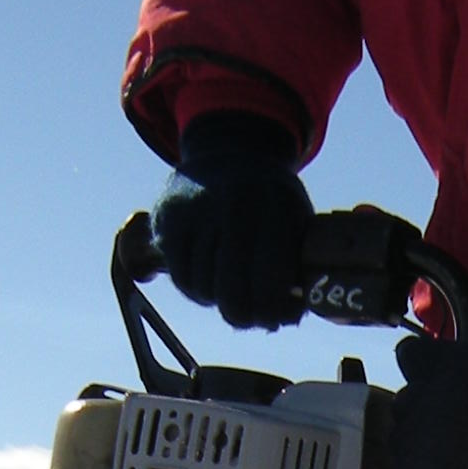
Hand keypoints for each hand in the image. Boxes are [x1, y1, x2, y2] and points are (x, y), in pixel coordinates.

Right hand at [148, 110, 312, 329]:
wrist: (229, 149)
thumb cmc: (272, 198)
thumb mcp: (297, 217)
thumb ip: (299, 266)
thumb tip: (288, 316)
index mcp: (273, 205)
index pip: (270, 276)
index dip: (270, 309)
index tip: (271, 319)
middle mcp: (231, 205)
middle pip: (230, 289)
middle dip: (242, 314)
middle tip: (247, 318)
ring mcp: (195, 210)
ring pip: (202, 287)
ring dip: (217, 299)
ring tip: (228, 288)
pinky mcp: (168, 218)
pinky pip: (180, 275)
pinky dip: (194, 288)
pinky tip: (208, 278)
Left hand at [388, 335, 467, 468]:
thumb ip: (456, 366)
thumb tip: (424, 366)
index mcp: (460, 363)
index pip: (410, 352)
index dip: (421, 370)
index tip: (434, 385)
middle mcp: (432, 389)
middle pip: (406, 393)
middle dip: (423, 407)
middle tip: (454, 426)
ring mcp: (415, 428)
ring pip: (401, 424)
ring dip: (418, 435)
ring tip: (453, 452)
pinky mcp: (406, 463)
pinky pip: (400, 455)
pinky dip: (417, 462)